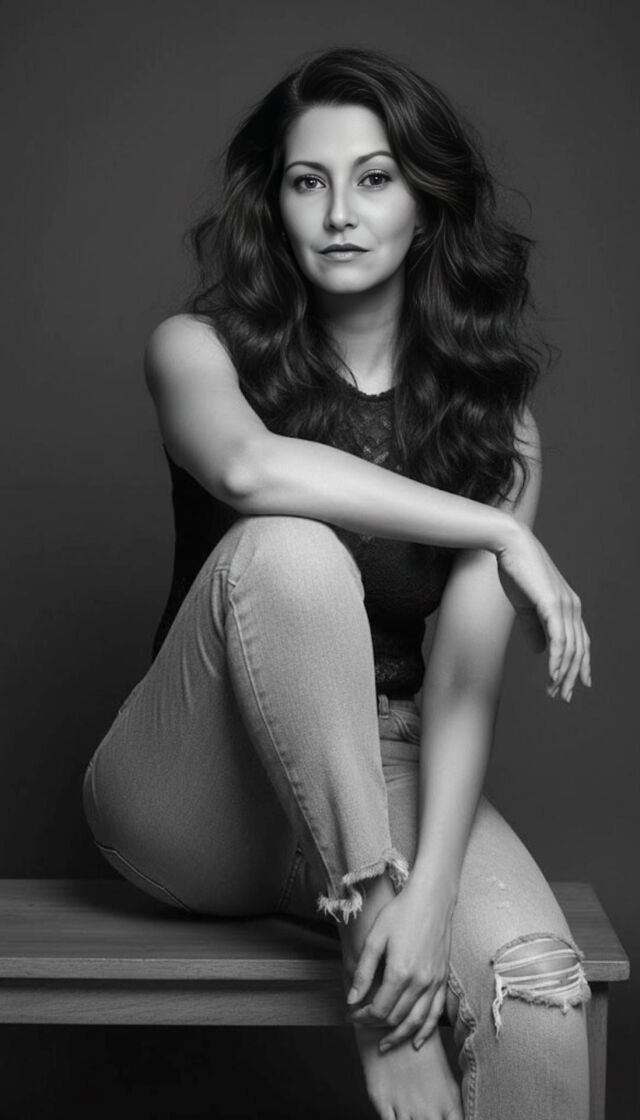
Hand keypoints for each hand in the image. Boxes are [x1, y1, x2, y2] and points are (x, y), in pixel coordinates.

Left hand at [345, 878, 453, 1052]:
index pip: (378, 1009)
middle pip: (395, 1017)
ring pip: (416, 1021)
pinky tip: (416, 1041)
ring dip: (398, 1036)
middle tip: (361, 1023)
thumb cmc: (400, 913)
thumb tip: (352, 999)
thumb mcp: (375, 938)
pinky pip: (436, 1013)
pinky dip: (426, 1031)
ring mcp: (434, 983)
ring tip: (384, 1044)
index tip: (351, 1015)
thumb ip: (364, 971)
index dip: (362, 1017)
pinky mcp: (443, 980)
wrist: (432, 899)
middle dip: (375, 1025)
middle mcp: (420, 983)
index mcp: (400, 973)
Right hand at [495, 522, 591, 700]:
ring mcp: (565, 606)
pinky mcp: (552, 604)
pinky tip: (553, 674)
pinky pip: (559, 639)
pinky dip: (557, 660)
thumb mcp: (526, 606)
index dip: (580, 664)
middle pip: (578, 649)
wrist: (510, 545)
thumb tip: (541, 651)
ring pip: (570, 648)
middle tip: (563, 696)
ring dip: (564, 673)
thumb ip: (534, 629)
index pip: (580, 641)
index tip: (577, 684)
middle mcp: (572, 607)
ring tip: (556, 691)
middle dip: (572, 676)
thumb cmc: (517, 571)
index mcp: (569, 606)